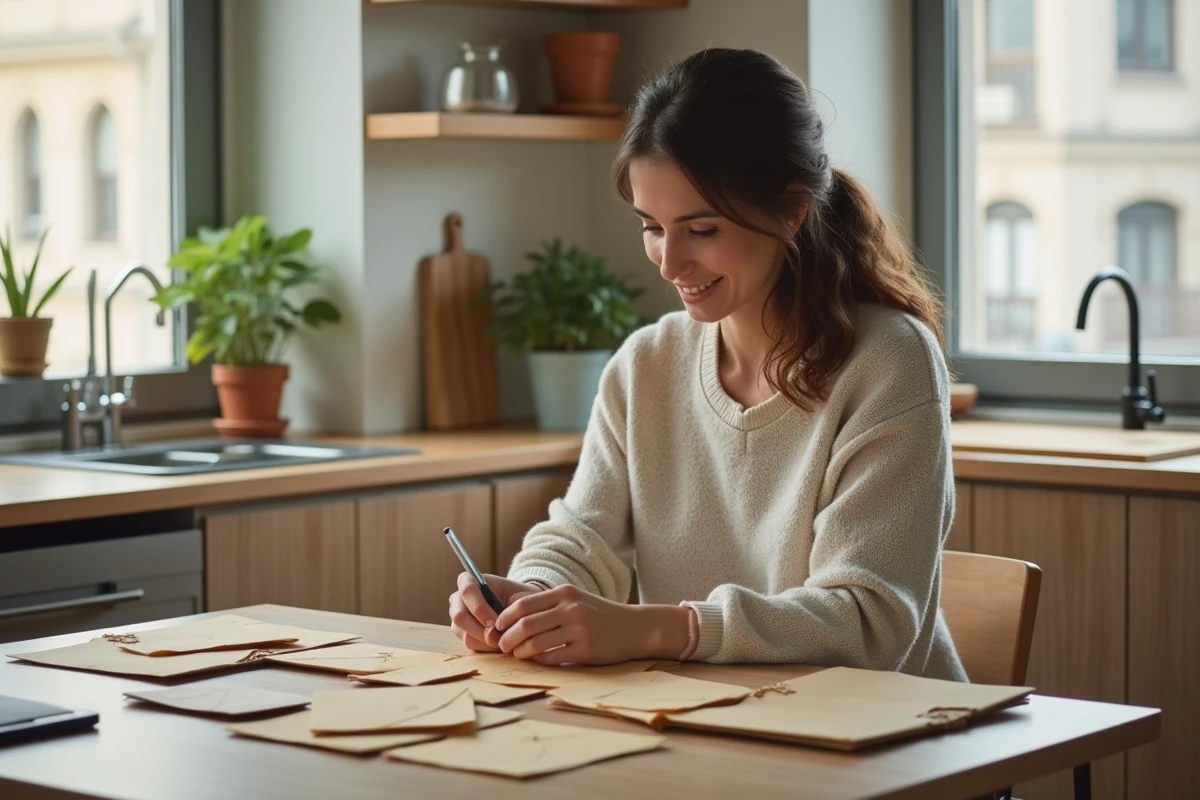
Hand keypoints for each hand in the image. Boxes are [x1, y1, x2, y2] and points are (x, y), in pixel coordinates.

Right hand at [448, 573, 541, 651]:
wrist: (520, 608)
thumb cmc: (518, 598)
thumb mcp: (517, 598)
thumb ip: (506, 612)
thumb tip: (492, 632)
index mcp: (468, 580)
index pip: (467, 591)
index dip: (480, 608)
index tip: (497, 620)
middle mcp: (458, 598)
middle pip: (460, 616)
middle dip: (481, 629)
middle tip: (500, 636)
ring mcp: (457, 617)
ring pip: (464, 634)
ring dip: (485, 641)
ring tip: (502, 639)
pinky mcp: (461, 633)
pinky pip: (470, 644)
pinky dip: (486, 647)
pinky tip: (498, 642)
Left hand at [494, 584, 692, 665]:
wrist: (635, 628)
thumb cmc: (599, 614)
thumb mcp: (575, 599)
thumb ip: (547, 603)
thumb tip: (512, 610)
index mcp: (565, 593)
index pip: (523, 604)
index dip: (504, 617)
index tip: (497, 627)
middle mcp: (571, 609)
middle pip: (525, 625)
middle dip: (507, 637)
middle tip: (501, 645)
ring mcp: (579, 630)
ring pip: (535, 643)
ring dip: (520, 652)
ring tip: (516, 654)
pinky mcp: (585, 650)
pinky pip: (552, 658)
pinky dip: (538, 661)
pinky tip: (536, 660)